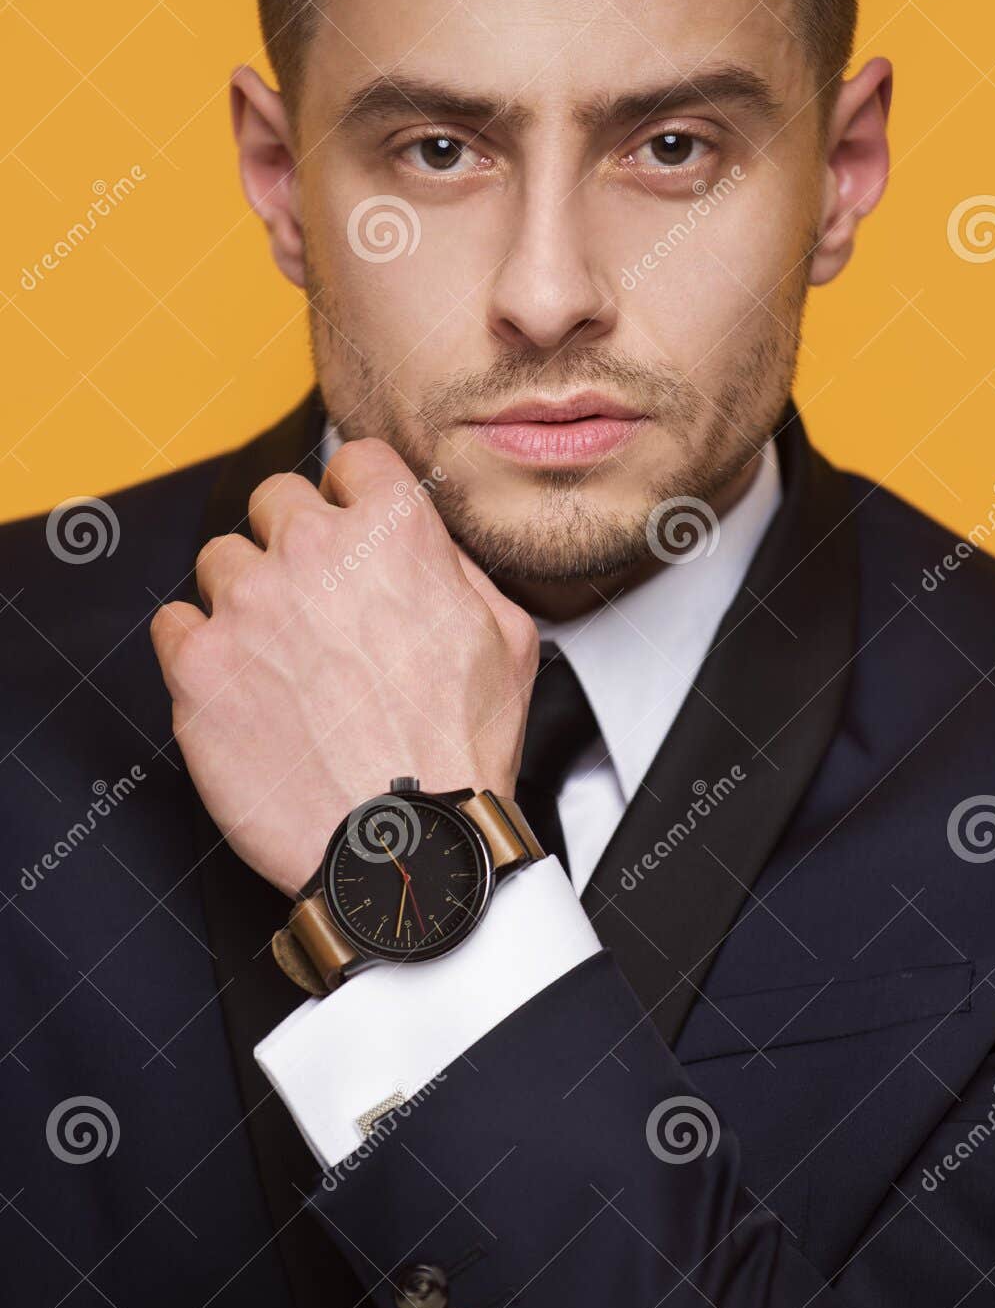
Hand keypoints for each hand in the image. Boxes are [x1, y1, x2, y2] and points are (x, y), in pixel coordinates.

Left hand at [151, 439, 538, 895]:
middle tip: (314, 604)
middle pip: (275, 500)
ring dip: (244, 596)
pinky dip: (198, 649)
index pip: (352, 461)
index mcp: (394, 533)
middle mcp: (313, 552)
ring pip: (221, 560)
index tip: (349, 527)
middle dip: (293, 543)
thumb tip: (428, 547)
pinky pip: (173, 623)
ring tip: (278, 659)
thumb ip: (458, 570)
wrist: (402, 846)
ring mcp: (248, 604)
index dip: (353, 498)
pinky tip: (239, 687)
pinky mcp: (198, 664)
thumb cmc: (456, 756)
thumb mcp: (508, 641)